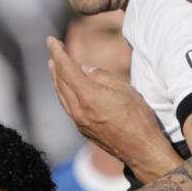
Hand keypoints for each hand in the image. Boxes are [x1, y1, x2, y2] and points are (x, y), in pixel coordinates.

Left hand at [46, 37, 179, 179]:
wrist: (141, 150)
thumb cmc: (138, 118)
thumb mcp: (125, 89)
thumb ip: (102, 76)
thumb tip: (83, 69)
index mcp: (88, 95)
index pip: (66, 68)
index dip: (57, 52)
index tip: (51, 40)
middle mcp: (78, 109)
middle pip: (60, 81)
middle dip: (55, 63)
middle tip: (53, 50)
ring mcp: (79, 121)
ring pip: (61, 95)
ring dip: (56, 79)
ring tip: (54, 66)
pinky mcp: (82, 129)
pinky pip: (67, 106)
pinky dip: (63, 92)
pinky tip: (66, 88)